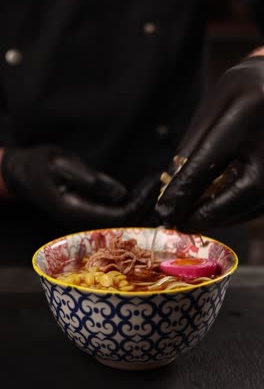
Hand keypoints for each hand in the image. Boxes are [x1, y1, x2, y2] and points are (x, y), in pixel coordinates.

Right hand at [2, 145, 158, 227]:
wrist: (22, 175)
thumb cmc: (38, 166)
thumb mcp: (61, 164)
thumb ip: (89, 179)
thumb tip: (120, 193)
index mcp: (76, 211)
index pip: (119, 217)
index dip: (140, 202)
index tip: (153, 183)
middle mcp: (84, 221)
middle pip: (125, 223)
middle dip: (146, 205)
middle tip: (159, 182)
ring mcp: (88, 220)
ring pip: (123, 221)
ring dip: (142, 206)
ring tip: (154, 185)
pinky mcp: (91, 214)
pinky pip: (117, 215)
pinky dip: (133, 203)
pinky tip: (142, 190)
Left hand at [156, 56, 263, 231]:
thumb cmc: (239, 94)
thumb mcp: (211, 109)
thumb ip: (192, 148)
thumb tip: (172, 192)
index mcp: (250, 109)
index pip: (210, 161)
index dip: (184, 192)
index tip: (164, 211)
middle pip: (240, 193)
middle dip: (206, 214)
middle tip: (180, 225)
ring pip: (252, 205)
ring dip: (221, 218)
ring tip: (194, 221)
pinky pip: (261, 204)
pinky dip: (236, 213)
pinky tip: (216, 213)